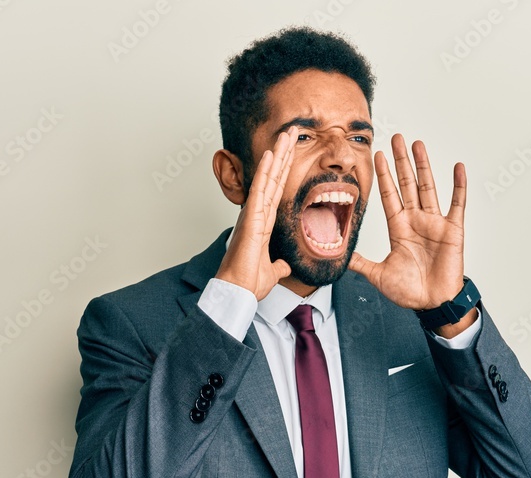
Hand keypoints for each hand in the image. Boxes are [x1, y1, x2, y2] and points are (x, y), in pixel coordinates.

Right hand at [215, 126, 297, 299]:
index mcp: (263, 222)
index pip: (277, 189)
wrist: (238, 291)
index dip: (285, 169)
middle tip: (292, 132)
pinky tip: (271, 155)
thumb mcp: (272, 271)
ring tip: (286, 134)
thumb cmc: (249, 282)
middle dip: (283, 154)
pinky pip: (260, 191)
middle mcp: (257, 213)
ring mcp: (254, 213)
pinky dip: (265, 172)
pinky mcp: (251, 219)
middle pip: (273, 177)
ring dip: (277, 155)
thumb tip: (283, 265)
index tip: (292, 152)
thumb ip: (278, 265)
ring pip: (267, 178)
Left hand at [349, 133, 466, 310]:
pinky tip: (458, 167)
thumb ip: (360, 262)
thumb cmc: (409, 291)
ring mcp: (434, 223)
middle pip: (406, 184)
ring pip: (427, 187)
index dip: (383, 176)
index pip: (389, 195)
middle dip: (400, 161)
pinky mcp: (452, 230)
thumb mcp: (377, 275)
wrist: (432, 304)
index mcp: (398, 228)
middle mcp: (416, 221)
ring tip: (417, 144)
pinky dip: (459, 186)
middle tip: (396, 138)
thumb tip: (339, 257)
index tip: (377, 155)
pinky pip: (457, 204)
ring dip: (423, 166)